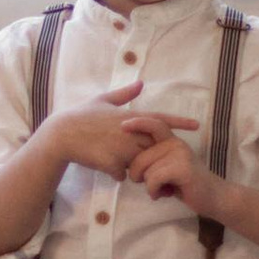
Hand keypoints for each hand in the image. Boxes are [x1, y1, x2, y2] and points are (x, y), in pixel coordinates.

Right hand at [43, 81, 198, 180]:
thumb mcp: (102, 99)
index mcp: (130, 116)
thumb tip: (140, 83)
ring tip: (113, 155)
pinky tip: (103, 164)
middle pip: (153, 146)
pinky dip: (116, 172)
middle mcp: (130, 132)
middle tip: (143, 154)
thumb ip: (124, 94)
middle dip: (153, 153)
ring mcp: (123, 149)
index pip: (160, 119)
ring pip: (140, 163)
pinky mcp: (113, 164)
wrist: (61, 135)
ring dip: (133, 164)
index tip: (197, 125)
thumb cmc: (81, 115)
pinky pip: (122, 174)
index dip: (179, 122)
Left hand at [126, 134, 225, 219]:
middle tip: (150, 185)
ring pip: (146, 170)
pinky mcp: (182, 168)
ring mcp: (180, 154)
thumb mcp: (168, 167)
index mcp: (172, 140)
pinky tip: (163, 194)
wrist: (213, 197)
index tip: (122, 126)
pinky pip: (154, 179)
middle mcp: (176, 143)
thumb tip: (128, 160)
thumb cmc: (186, 184)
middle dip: (138, 175)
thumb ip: (154, 159)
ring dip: (149, 186)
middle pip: (140, 156)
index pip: (153, 124)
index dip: (138, 123)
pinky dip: (154, 190)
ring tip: (162, 190)